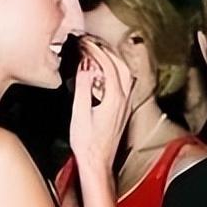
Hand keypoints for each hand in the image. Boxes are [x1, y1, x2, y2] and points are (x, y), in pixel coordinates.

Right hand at [69, 34, 134, 172]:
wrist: (97, 163)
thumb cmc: (87, 144)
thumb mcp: (79, 113)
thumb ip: (83, 87)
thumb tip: (86, 65)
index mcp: (114, 99)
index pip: (109, 65)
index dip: (96, 50)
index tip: (84, 42)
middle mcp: (124, 100)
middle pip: (121, 65)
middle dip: (106, 50)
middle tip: (91, 42)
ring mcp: (126, 105)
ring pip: (126, 73)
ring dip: (113, 59)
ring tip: (98, 50)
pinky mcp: (123, 110)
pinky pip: (124, 83)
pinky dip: (115, 70)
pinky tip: (105, 71)